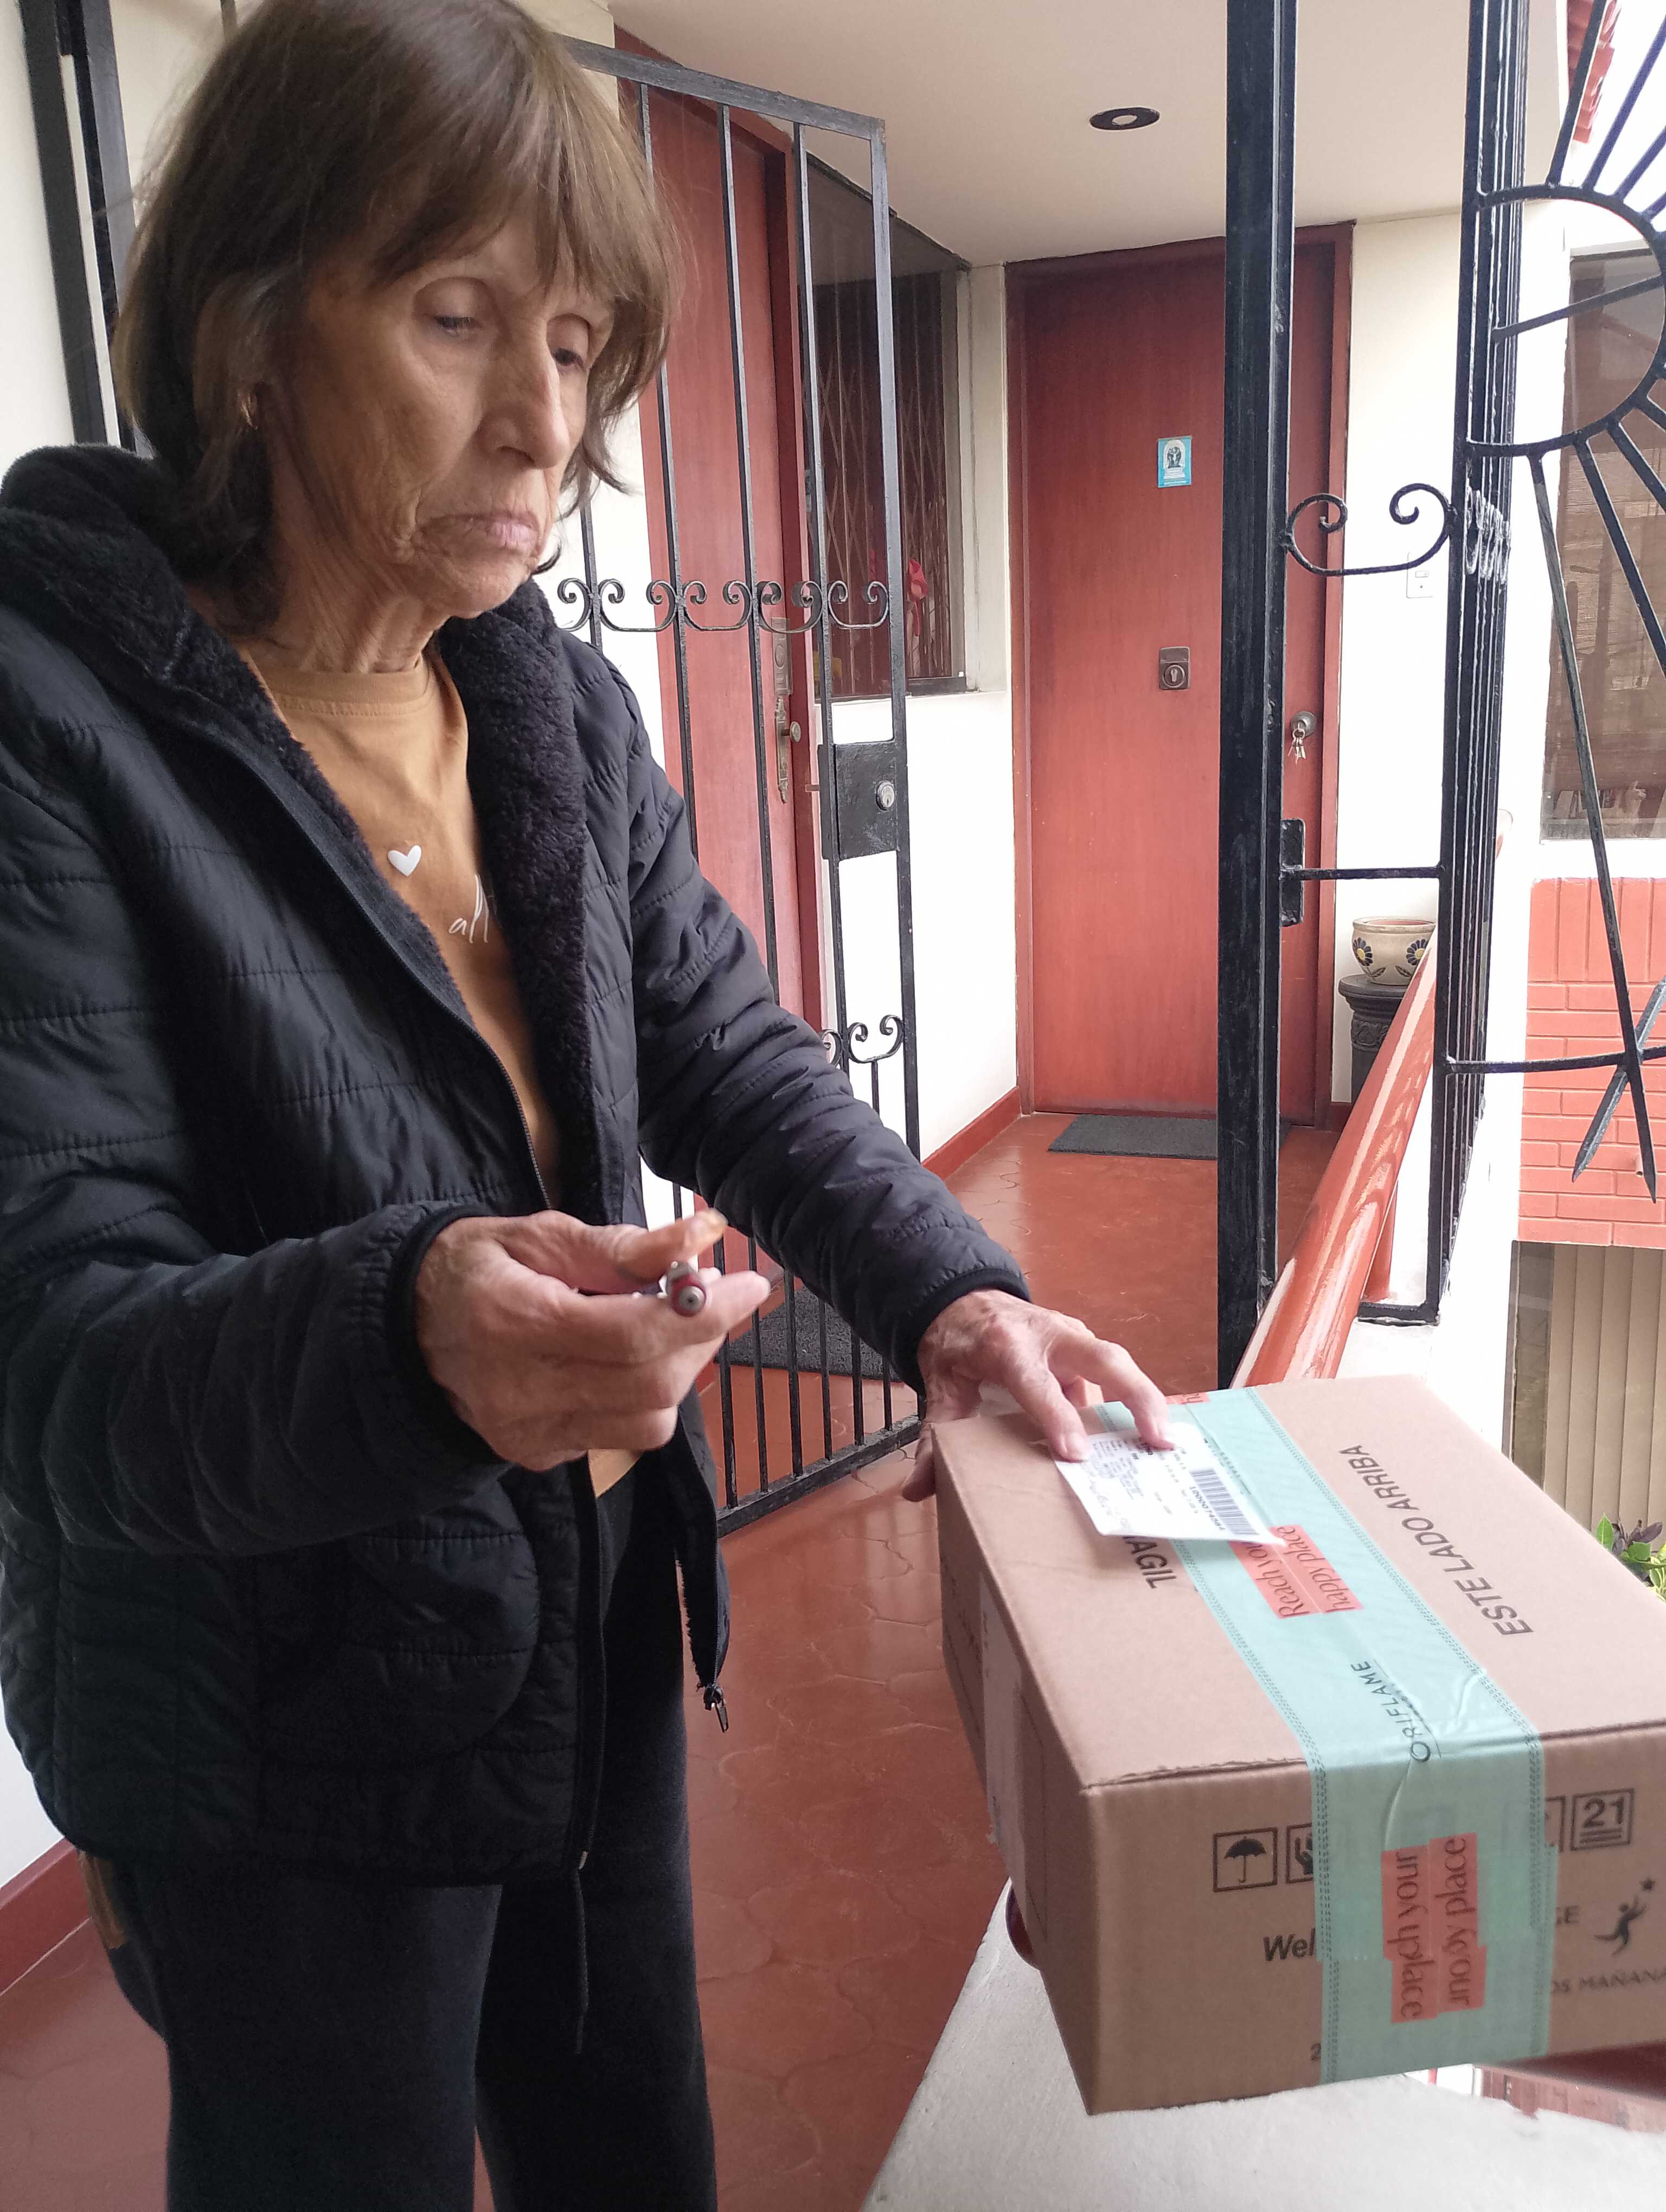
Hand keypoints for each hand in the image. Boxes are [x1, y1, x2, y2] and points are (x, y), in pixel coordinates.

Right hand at [415, 1207, 766, 1468]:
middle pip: (651, 1385)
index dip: (704, 1314)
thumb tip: (700, 1238)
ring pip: (647, 1421)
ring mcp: (531, 1433)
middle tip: (709, 1296)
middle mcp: (522, 1392)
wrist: (405, 1330)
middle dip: (700, 1338)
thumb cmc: (474, 1268)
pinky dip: (644, 1396)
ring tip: (664, 1325)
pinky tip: (625, 1359)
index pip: (634, 1335)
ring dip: (680, 1370)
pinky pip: (621, 1436)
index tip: (748, 1284)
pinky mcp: (539, 1455)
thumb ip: (620, 1245)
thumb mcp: (539, 1235)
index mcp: (516, 1323)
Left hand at [902, 1289, 1170, 1500]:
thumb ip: (934, 1437)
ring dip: (1146, 1399)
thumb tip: (917, 1490)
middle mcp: (1049, 1336)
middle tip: (1157, 1439)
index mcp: (1008, 1347)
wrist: (964, 1298)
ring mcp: (1073, 1337)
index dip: (1057, 1418)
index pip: (1037, 1384)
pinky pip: (1114, 1371)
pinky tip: (1150, 1435)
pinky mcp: (1084, 1345)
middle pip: (1103, 1358)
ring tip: (1167, 1444)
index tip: (1076, 1455)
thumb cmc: (957, 1344)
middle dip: (1135, 1395)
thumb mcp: (940, 1386)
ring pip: (1117, 1361)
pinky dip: (1135, 1400)